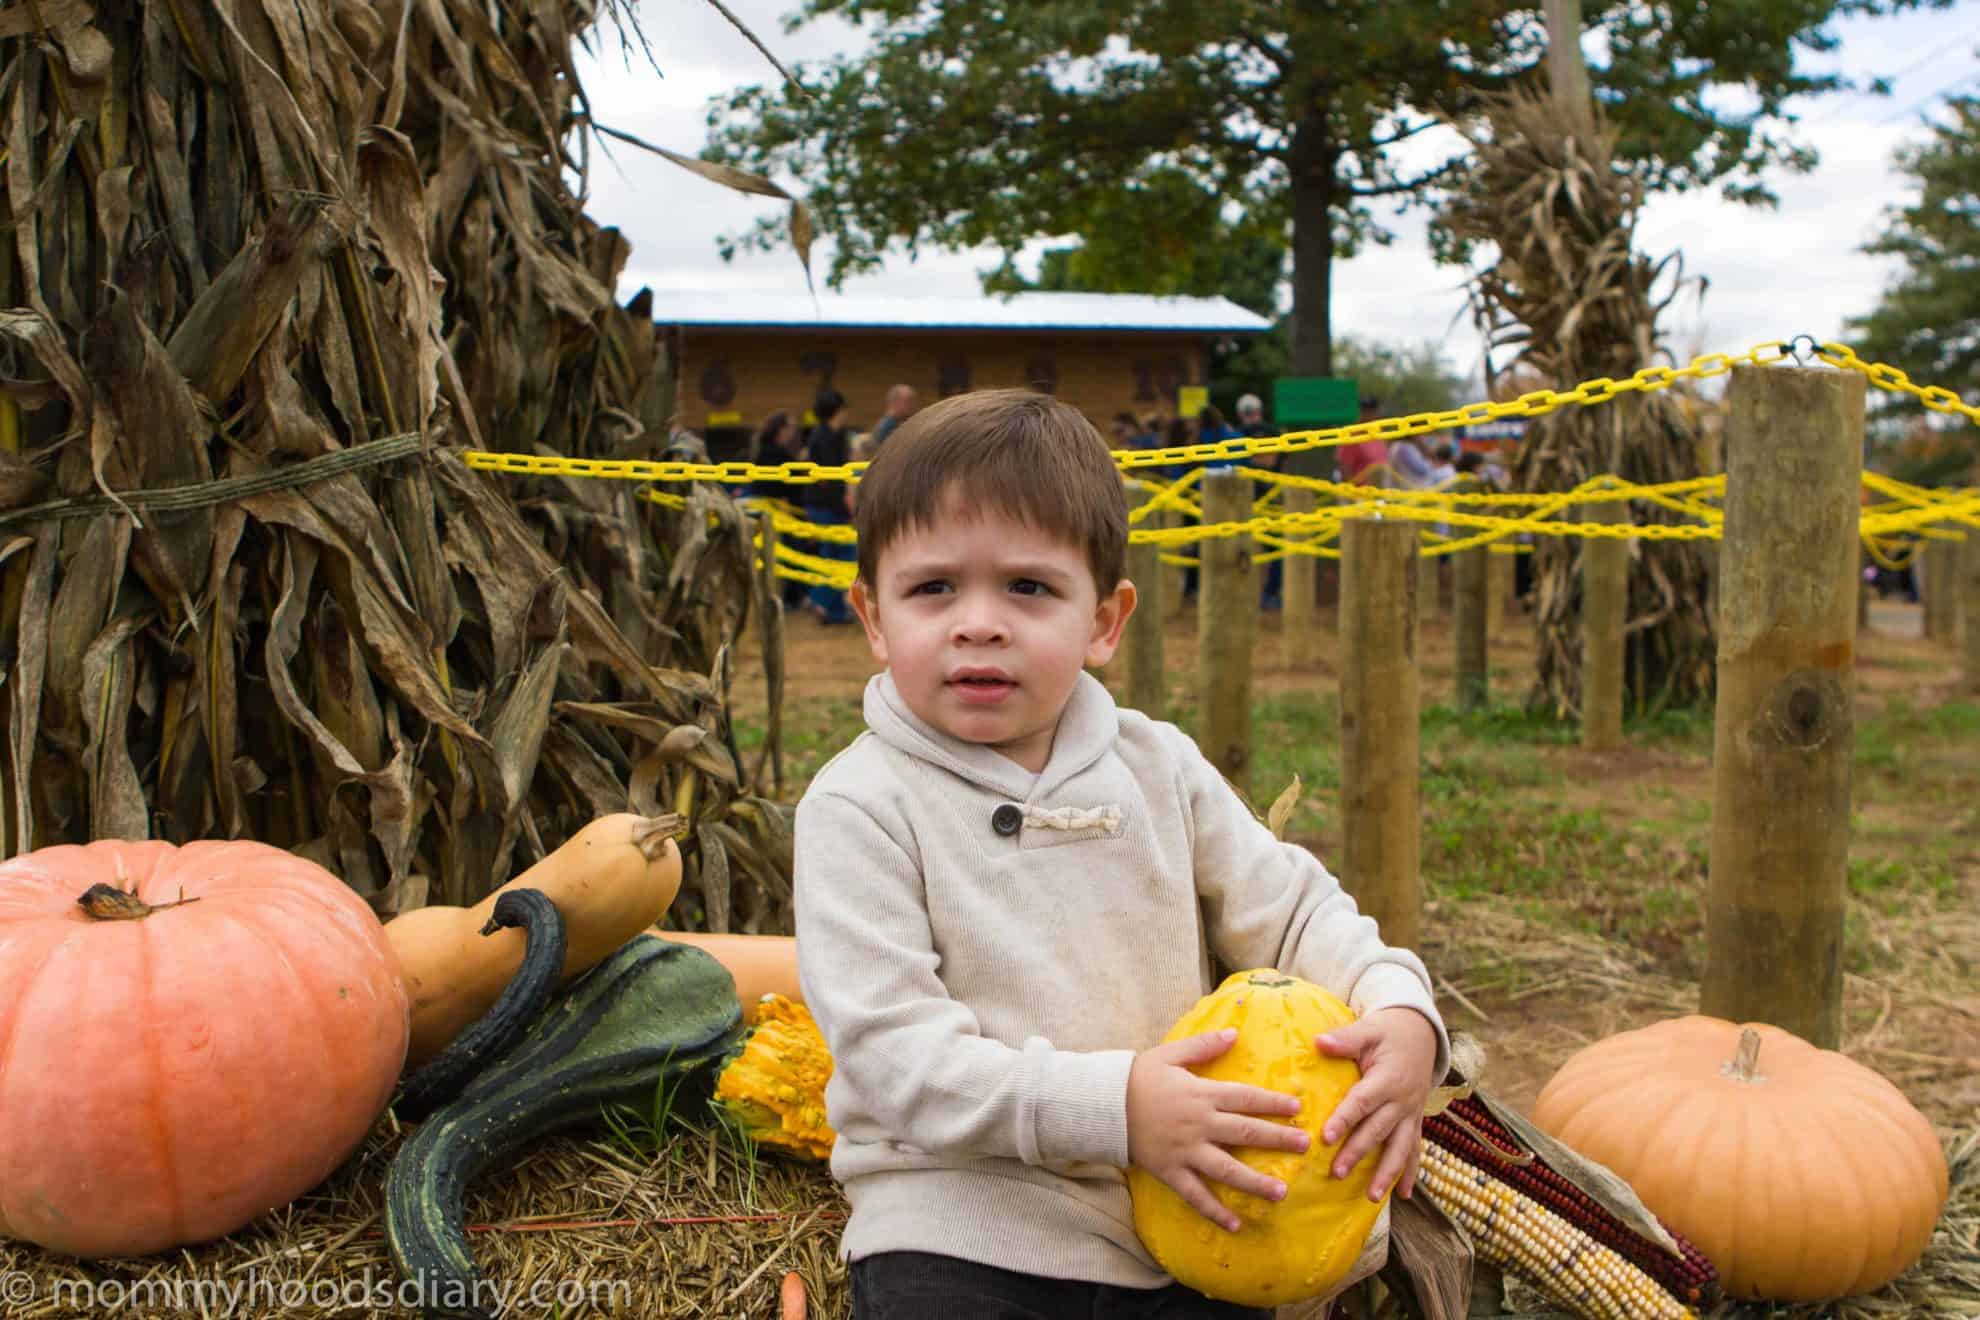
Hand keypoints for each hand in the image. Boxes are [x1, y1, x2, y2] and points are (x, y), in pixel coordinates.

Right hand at [1127, 1028, 1307, 1231]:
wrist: (1103, 1105)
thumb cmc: (1138, 1077)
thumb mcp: (1170, 1053)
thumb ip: (1203, 1045)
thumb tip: (1234, 1033)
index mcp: (1202, 1094)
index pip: (1246, 1098)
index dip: (1273, 1103)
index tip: (1297, 1108)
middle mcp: (1199, 1124)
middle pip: (1246, 1133)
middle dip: (1278, 1139)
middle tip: (1304, 1145)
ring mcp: (1186, 1151)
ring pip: (1227, 1169)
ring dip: (1256, 1182)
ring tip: (1282, 1192)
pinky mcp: (1171, 1171)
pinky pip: (1196, 1195)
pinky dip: (1215, 1212)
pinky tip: (1235, 1225)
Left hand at [1314, 1007, 1439, 1202]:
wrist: (1421, 1035)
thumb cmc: (1388, 1033)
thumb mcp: (1368, 1030)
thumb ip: (1345, 1039)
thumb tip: (1319, 1042)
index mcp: (1388, 1079)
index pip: (1362, 1102)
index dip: (1344, 1120)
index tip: (1326, 1137)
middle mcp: (1402, 1101)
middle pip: (1378, 1130)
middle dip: (1358, 1153)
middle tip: (1337, 1173)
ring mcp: (1411, 1114)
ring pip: (1400, 1148)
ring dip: (1387, 1173)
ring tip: (1372, 1197)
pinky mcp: (1416, 1121)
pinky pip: (1415, 1150)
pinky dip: (1410, 1173)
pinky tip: (1403, 1195)